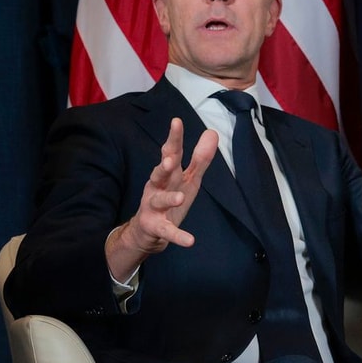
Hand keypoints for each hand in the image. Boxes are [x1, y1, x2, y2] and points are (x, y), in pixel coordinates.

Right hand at [106, 118, 215, 280]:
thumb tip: (212, 132)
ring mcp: (154, 207)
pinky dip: (178, 236)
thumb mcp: (188, 178)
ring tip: (180, 197)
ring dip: (169, 198)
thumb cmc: (170, 198)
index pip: (171, 152)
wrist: (149, 231)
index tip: (176, 121)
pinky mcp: (156, 227)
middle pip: (160, 173)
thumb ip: (201, 158)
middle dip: (164, 166)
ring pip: (160, 200)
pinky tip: (190, 241)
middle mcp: (157, 187)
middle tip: (169, 160)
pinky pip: (167, 232)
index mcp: (167, 174)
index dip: (174, 138)